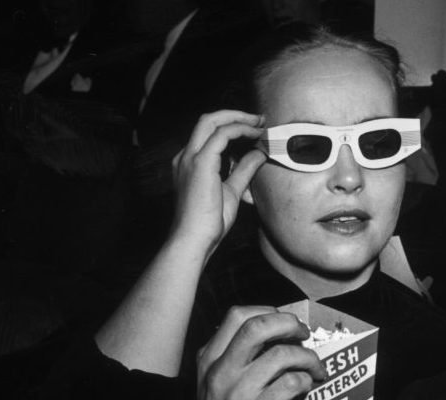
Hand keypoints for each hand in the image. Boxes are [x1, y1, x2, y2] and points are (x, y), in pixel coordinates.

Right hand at [170, 109, 267, 253]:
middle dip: (235, 115)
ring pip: (211, 121)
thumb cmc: (209, 223)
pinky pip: (221, 135)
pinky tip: (255, 134)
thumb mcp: (231, 191)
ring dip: (238, 118)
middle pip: (207, 120)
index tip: (255, 130)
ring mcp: (190, 158)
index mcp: (189, 163)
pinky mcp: (200, 163)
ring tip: (259, 123)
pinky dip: (240, 130)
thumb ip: (243, 171)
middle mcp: (186, 156)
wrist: (194, 239)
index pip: (209, 135)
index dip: (233, 128)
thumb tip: (258, 154)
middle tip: (259, 119)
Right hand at [191, 306, 326, 399]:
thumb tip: (271, 336)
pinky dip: (305, 381)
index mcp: (208, 359)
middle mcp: (220, 371)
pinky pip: (291, 383)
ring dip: (308, 357)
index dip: (268, 311)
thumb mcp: (211, 386)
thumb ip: (231, 360)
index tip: (284, 323)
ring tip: (316, 368)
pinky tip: (307, 388)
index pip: (236, 315)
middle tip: (304, 335)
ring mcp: (238, 392)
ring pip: (282, 354)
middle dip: (290, 324)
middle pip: (259, 326)